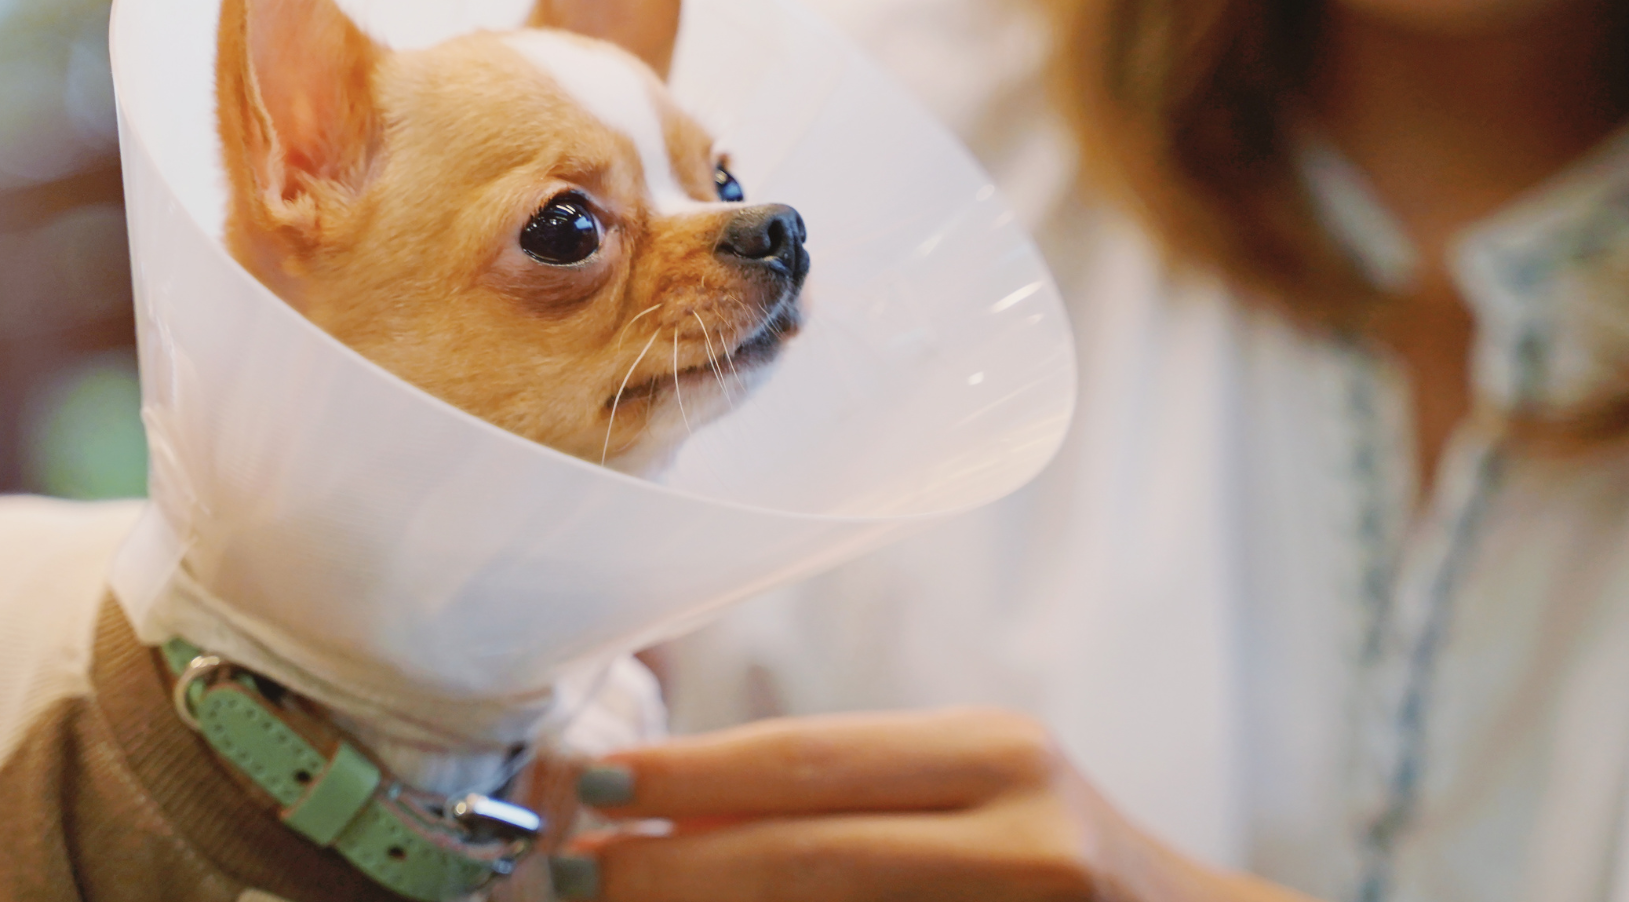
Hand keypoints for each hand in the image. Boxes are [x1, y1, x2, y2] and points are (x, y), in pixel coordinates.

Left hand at [549, 707, 1317, 901]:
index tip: (589, 789)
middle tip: (572, 873)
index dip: (686, 776)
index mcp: (993, 755)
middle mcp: (1021, 830)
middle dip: (671, 868)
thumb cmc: (1057, 862)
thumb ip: (844, 798)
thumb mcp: (969, 796)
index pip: (807, 759)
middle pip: (806, 851)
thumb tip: (673, 806)